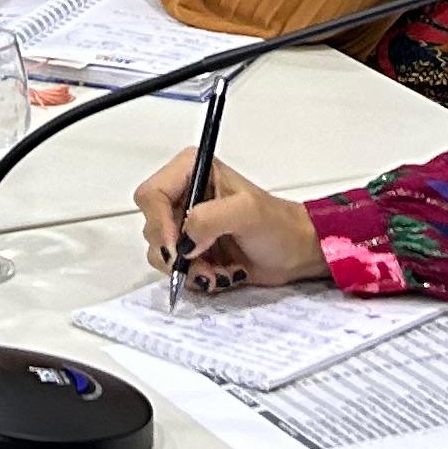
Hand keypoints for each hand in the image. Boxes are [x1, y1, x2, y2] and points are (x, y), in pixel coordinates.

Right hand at [131, 155, 324, 291]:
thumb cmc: (278, 225)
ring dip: (188, 269)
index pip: (152, 195)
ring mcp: (185, 225)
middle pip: (152, 226)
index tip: (177, 249)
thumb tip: (185, 241)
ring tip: (218, 271)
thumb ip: (210, 218)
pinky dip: (195, 278)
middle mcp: (183, 195)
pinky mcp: (191, 251)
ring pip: (160, 252)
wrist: (295, 253)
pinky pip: (175, 270)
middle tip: (204, 264)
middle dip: (177, 253)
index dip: (158, 223)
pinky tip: (220, 275)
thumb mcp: (246, 212)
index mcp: (191, 170)